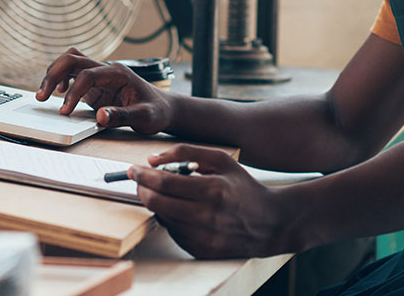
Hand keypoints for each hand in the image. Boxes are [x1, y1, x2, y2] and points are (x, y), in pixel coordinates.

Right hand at [38, 47, 173, 133]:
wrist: (163, 108)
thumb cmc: (156, 111)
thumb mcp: (144, 117)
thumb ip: (122, 116)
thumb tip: (100, 116)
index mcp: (118, 73)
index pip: (88, 74)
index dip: (74, 91)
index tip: (65, 110)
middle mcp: (107, 70)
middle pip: (73, 59)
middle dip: (54, 74)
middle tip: (42, 95)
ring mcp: (100, 76)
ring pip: (70, 62)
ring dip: (54, 74)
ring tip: (42, 94)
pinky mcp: (95, 85)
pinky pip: (73, 74)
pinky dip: (61, 80)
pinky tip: (59, 94)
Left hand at [132, 144, 296, 258]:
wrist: (270, 222)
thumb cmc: (243, 187)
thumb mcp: (221, 160)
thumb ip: (187, 153)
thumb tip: (152, 158)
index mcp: (213, 190)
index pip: (164, 182)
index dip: (143, 175)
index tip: (134, 169)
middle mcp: (207, 217)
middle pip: (156, 203)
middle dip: (142, 189)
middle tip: (140, 181)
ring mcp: (203, 237)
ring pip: (162, 218)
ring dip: (157, 204)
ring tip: (166, 194)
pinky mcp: (200, 251)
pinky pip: (173, 232)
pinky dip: (171, 219)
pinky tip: (182, 210)